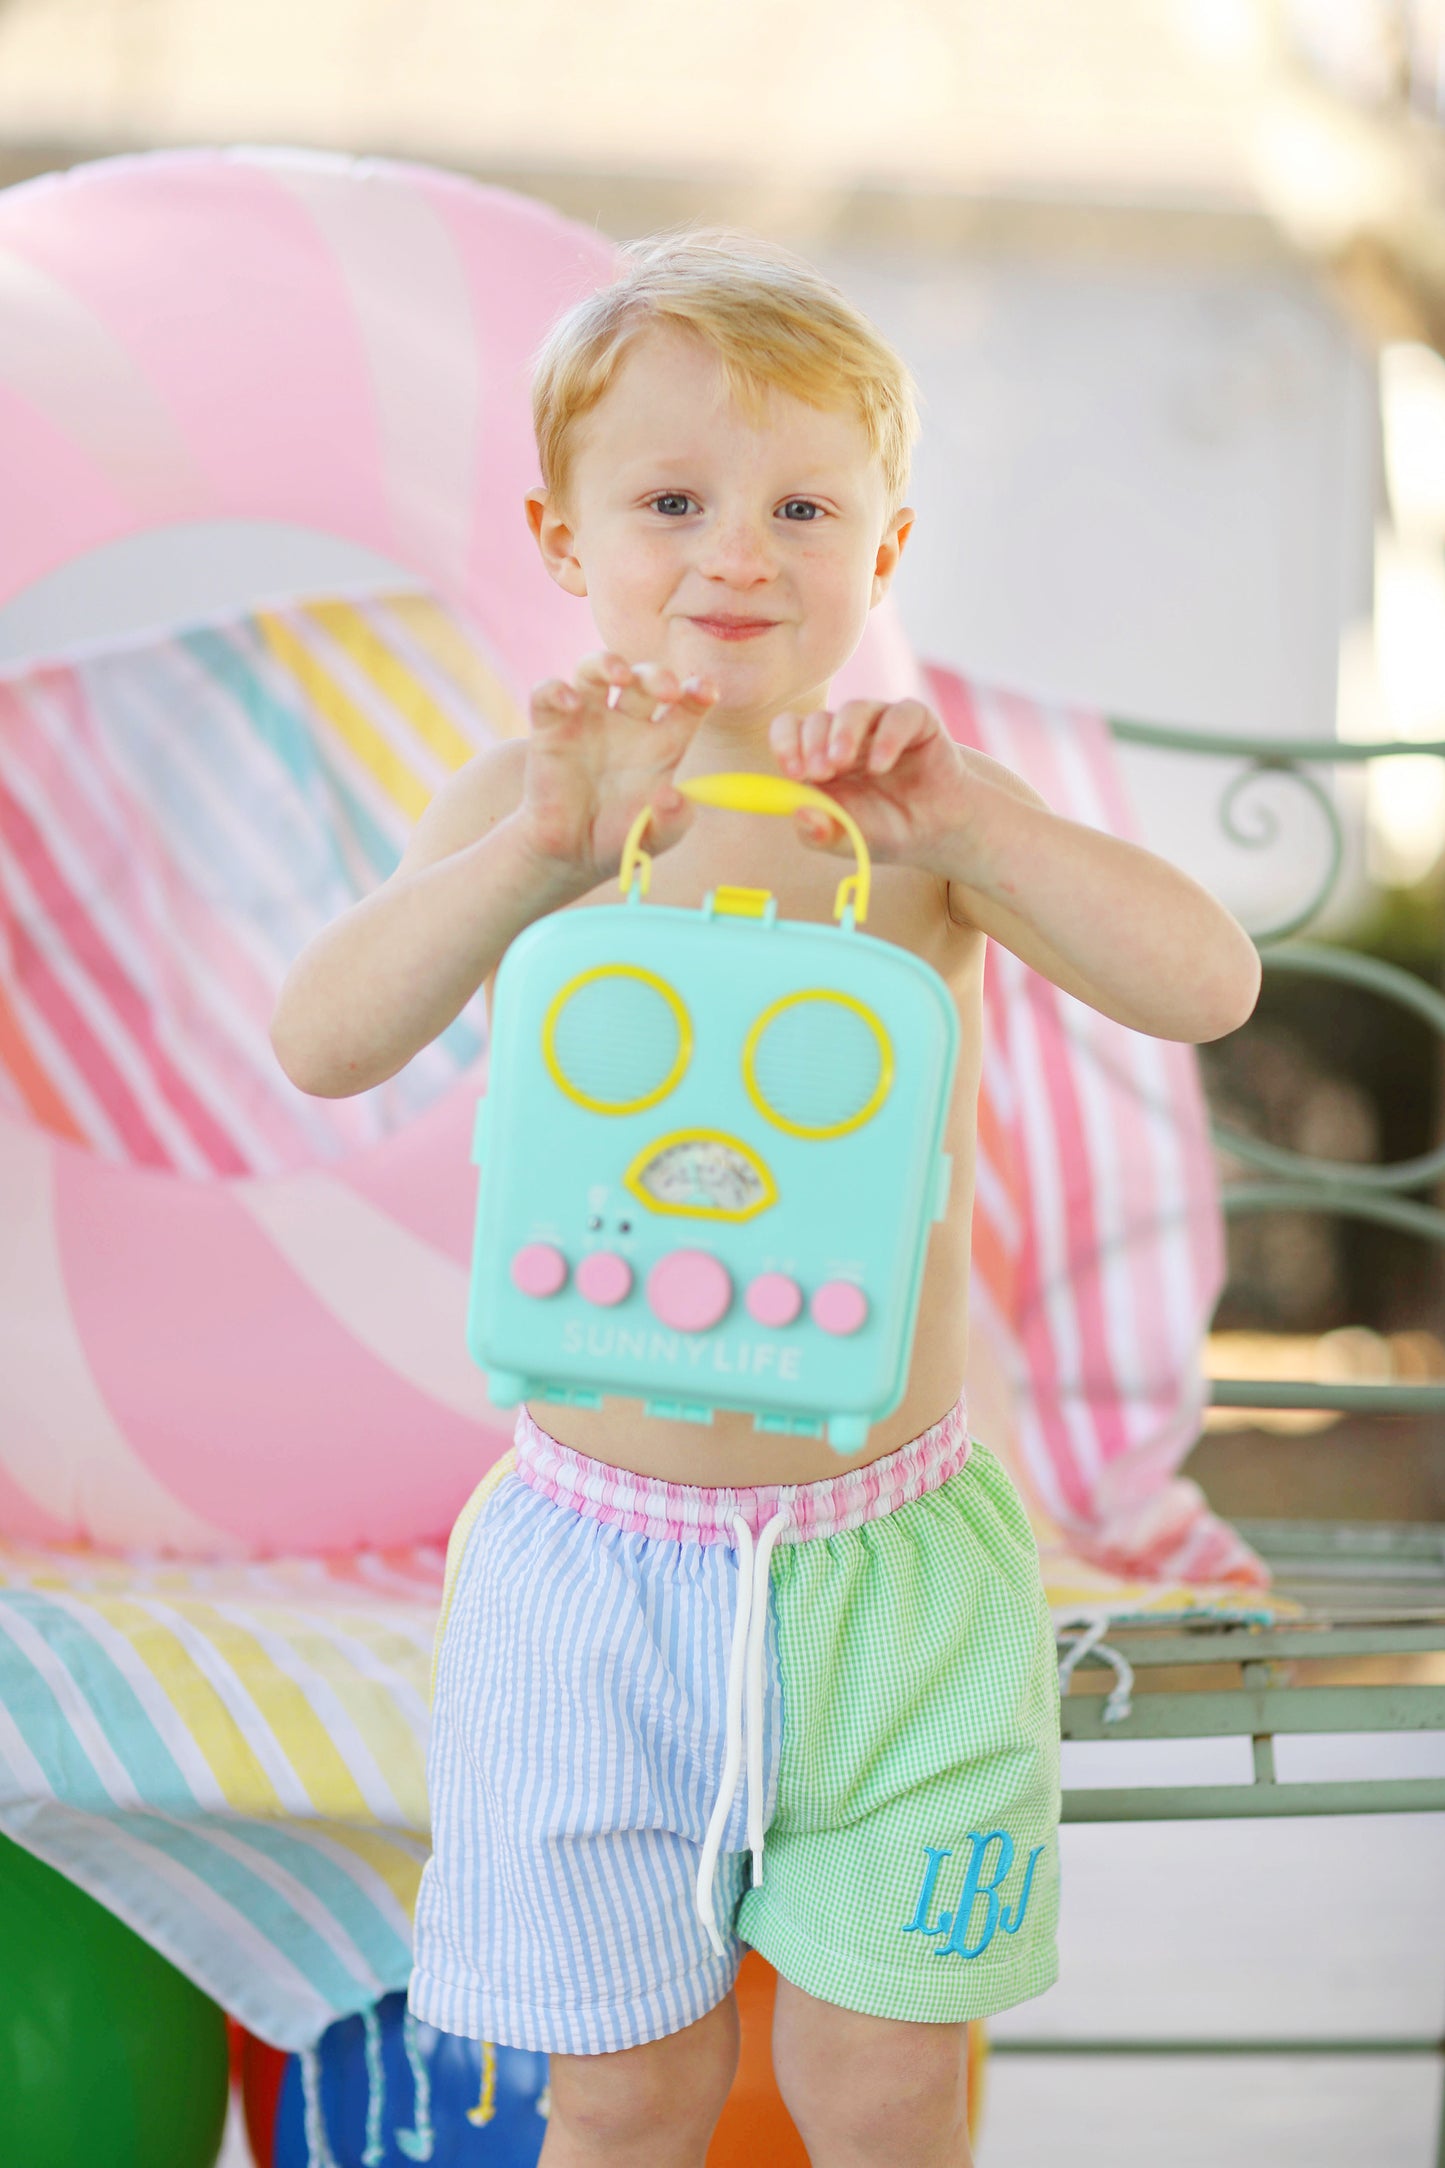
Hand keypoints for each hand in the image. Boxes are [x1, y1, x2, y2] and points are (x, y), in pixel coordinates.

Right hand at [520, 653, 717, 885]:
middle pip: (645, 677)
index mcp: (662, 741)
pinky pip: (548, 693)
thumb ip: (674, 820)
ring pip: (596, 669)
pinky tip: (569, 702)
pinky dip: (556, 689)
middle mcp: (628, 722)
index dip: (699, 689)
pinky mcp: (550, 728)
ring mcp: (588, 719)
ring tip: (620, 675)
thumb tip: (673, 797)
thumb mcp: (656, 837)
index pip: (687, 702)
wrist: (570, 856)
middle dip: (657, 675)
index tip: (706, 691)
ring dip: (608, 662)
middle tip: (667, 690)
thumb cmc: (620, 839)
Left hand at [769, 699, 973, 871]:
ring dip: (843, 734)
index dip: (785, 744)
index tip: (793, 772)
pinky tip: (880, 766)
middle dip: (812, 744)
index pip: (790, 731)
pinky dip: (887, 738)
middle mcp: (846, 734)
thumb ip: (819, 832)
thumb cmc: (884, 831)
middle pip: (817, 719)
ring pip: (854, 709)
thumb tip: (798, 814)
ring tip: (841, 764)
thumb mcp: (845, 840)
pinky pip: (899, 715)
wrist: (937, 834)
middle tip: (819, 773)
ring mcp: (880, 724)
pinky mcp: (916, 721)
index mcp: (819, 756)